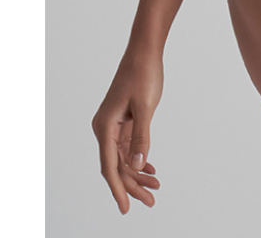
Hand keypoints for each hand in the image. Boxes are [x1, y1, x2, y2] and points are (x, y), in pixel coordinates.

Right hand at [91, 48, 163, 213]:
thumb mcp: (146, 107)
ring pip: (123, 158)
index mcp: (104, 127)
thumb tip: (137, 166)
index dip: (118, 189)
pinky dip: (138, 158)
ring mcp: (113, 125)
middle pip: (116, 166)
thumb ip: (142, 137)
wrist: (144, 51)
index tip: (125, 209)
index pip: (109, 167)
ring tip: (156, 187)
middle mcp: (104, 128)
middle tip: (151, 201)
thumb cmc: (143, 74)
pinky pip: (127, 147)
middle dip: (132, 185)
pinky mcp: (122, 120)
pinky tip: (150, 169)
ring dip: (138, 173)